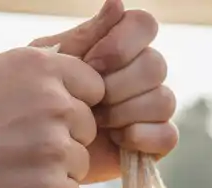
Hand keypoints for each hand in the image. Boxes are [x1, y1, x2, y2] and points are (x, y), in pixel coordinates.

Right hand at [0, 47, 103, 187]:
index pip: (93, 86)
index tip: (53, 115)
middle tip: (23, 144)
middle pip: (87, 128)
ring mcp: (55, 149)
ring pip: (80, 164)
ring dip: (56, 170)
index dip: (76, 102)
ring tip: (14, 166)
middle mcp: (54, 104)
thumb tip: (70, 81)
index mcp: (40, 68)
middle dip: (65, 138)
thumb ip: (36, 76)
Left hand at [33, 0, 177, 184]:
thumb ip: (88, 35)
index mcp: (123, 46)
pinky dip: (143, 136)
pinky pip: (168, 134)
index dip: (122, 44)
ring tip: (98, 123)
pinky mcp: (157, 142)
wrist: (42, 148)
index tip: (92, 64)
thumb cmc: (45, 100)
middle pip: (156, 65)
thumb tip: (118, 2)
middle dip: (119, 85)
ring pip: (164, 100)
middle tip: (91, 101)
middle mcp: (144, 75)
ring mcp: (153, 109)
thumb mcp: (57, 62)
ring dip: (126, 112)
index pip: (144, 25)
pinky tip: (118, 140)